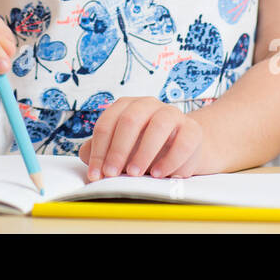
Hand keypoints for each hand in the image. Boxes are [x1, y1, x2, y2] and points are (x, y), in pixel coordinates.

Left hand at [79, 97, 208, 180]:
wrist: (182, 148)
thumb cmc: (144, 148)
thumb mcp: (120, 148)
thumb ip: (101, 151)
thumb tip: (88, 160)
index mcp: (126, 106)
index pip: (107, 124)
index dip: (99, 150)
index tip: (96, 174)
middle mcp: (148, 105)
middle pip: (130, 120)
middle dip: (118, 150)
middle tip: (112, 174)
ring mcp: (172, 114)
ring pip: (158, 126)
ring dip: (144, 152)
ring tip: (134, 173)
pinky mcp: (192, 129)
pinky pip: (183, 141)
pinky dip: (170, 159)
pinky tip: (158, 174)